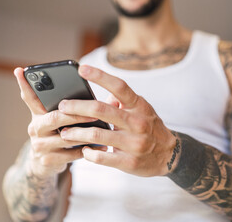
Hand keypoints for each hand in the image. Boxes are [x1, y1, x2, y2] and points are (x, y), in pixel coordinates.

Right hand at [14, 68, 101, 178]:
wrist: (45, 164)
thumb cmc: (58, 134)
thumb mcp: (57, 120)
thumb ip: (68, 106)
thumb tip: (97, 95)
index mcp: (38, 114)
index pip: (29, 97)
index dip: (24, 84)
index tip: (20, 70)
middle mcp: (35, 128)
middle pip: (54, 117)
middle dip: (76, 114)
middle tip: (94, 112)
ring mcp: (40, 145)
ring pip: (65, 137)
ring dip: (87, 133)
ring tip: (104, 129)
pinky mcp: (47, 160)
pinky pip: (71, 154)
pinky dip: (88, 150)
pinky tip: (102, 147)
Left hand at [58, 65, 177, 176]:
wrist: (169, 155)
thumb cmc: (150, 128)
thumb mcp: (141, 109)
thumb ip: (122, 101)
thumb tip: (101, 92)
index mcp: (139, 106)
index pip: (119, 86)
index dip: (100, 76)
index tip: (82, 69)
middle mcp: (137, 122)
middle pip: (101, 110)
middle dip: (76, 107)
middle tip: (62, 107)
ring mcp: (134, 143)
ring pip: (97, 135)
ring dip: (76, 133)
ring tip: (64, 132)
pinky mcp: (129, 162)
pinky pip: (102, 156)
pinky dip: (88, 153)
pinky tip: (83, 149)